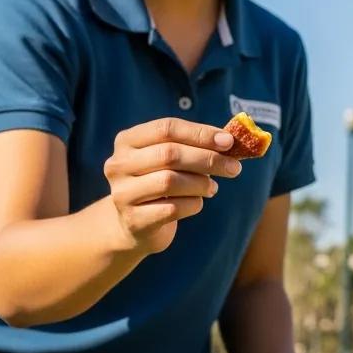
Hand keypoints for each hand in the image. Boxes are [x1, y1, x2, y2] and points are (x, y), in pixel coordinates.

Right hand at [103, 117, 241, 254]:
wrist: (134, 224)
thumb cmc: (161, 180)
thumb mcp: (172, 157)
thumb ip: (196, 144)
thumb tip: (230, 139)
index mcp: (128, 140)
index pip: (167, 128)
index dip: (201, 133)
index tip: (229, 142)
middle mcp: (118, 164)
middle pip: (169, 154)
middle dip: (208, 160)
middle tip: (234, 167)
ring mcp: (122, 193)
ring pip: (170, 181)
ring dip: (201, 183)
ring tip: (212, 187)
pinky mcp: (133, 220)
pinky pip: (172, 208)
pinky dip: (193, 204)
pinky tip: (197, 202)